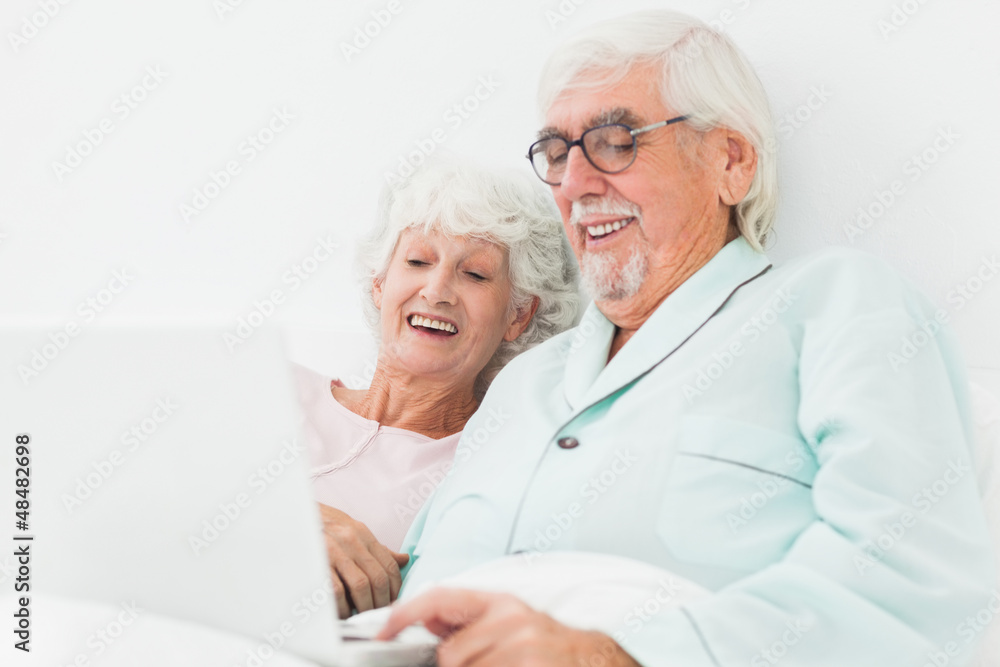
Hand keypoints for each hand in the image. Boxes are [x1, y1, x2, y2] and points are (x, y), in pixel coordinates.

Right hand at [317, 503, 408, 618]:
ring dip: (364, 606)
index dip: (395, 588)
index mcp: (362, 533)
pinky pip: (336, 591)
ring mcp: (333, 551)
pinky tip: (342, 612)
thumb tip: (403, 560)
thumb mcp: (352, 531)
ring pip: (360, 586)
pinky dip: (342, 606)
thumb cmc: (323, 527)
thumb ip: (376, 549)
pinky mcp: (317, 563)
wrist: (292, 517)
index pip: (389, 565)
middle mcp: (350, 540)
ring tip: (361, 614)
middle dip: (381, 601)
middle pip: (377, 578)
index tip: (393, 601)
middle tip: (378, 612)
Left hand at [377, 588, 639, 666]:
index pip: (438, 598)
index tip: (381, 634)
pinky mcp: (529, 666)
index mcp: (498, 601)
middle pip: (448, 655)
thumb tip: (424, 621)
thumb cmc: (547, 645)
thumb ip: (465, 621)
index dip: (404, 615)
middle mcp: (509, 618)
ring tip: (505, 666)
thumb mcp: (508, 622)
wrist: (596, 660)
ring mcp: (521, 646)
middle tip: (484, 664)